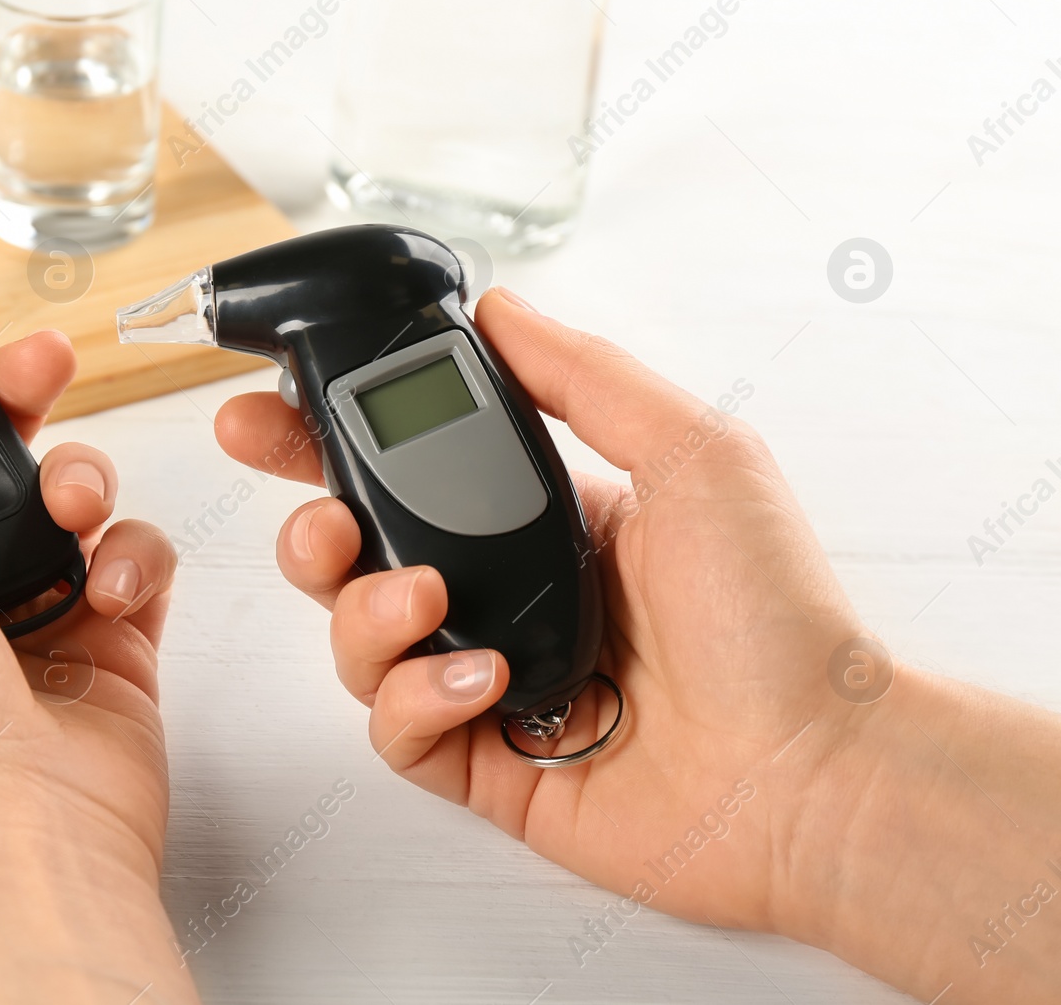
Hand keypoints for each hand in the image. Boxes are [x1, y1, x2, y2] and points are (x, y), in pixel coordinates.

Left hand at [0, 274, 196, 1004]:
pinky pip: (140, 562)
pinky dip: (136, 559)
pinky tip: (112, 585)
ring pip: (75, 495)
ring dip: (82, 478)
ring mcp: (33, 614)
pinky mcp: (111, 646)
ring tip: (72, 507)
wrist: (8, 819)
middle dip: (22, 391)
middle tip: (43, 359)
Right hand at [215, 288, 1060, 1001]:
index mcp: (542, 519)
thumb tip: (500, 309)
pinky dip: (416, 698)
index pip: (407, 469)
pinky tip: (483, 679)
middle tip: (323, 523)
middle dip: (309, 531)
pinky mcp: (484, 763)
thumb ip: (585, 378)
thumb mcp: (692, 454)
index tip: (264, 410)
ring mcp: (487, 680)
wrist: (818, 772)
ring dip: (365, 614)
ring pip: (358, 642)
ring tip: (426, 600)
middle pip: (356, 556)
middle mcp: (504, 595)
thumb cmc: (777, 617)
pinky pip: (397, 729)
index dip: (322, 440)